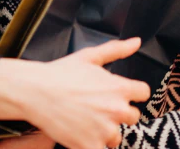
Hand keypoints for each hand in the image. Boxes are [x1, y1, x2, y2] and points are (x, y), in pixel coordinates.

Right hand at [0, 38, 149, 148]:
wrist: (36, 91)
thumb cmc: (61, 73)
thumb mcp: (90, 56)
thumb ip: (117, 50)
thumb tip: (136, 42)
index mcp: (118, 87)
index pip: (143, 93)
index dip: (133, 92)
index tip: (121, 93)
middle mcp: (116, 110)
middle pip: (133, 117)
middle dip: (119, 113)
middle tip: (98, 107)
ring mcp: (104, 131)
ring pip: (117, 137)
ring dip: (106, 132)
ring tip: (87, 120)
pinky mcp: (90, 147)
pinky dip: (92, 144)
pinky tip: (81, 132)